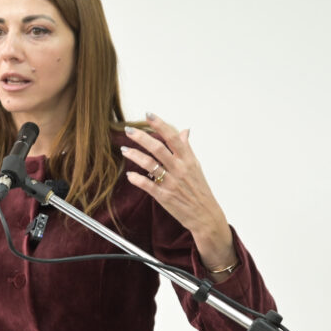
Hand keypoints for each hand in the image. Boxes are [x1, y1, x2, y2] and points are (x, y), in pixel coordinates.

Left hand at [121, 113, 236, 275]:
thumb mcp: (196, 166)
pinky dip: (137, 179)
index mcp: (188, 159)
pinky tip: (129, 175)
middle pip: (159, 148)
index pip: (173, 137)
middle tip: (128, 130)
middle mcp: (180, 169)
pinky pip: (148, 185)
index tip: (148, 114)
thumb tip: (185, 131)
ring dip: (135, 156)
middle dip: (142, 137)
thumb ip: (187, 148)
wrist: (206, 215)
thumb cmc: (199, 190)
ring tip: (124, 150)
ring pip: (151, 165)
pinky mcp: (165, 197)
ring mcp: (172, 183)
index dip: (160, 124)